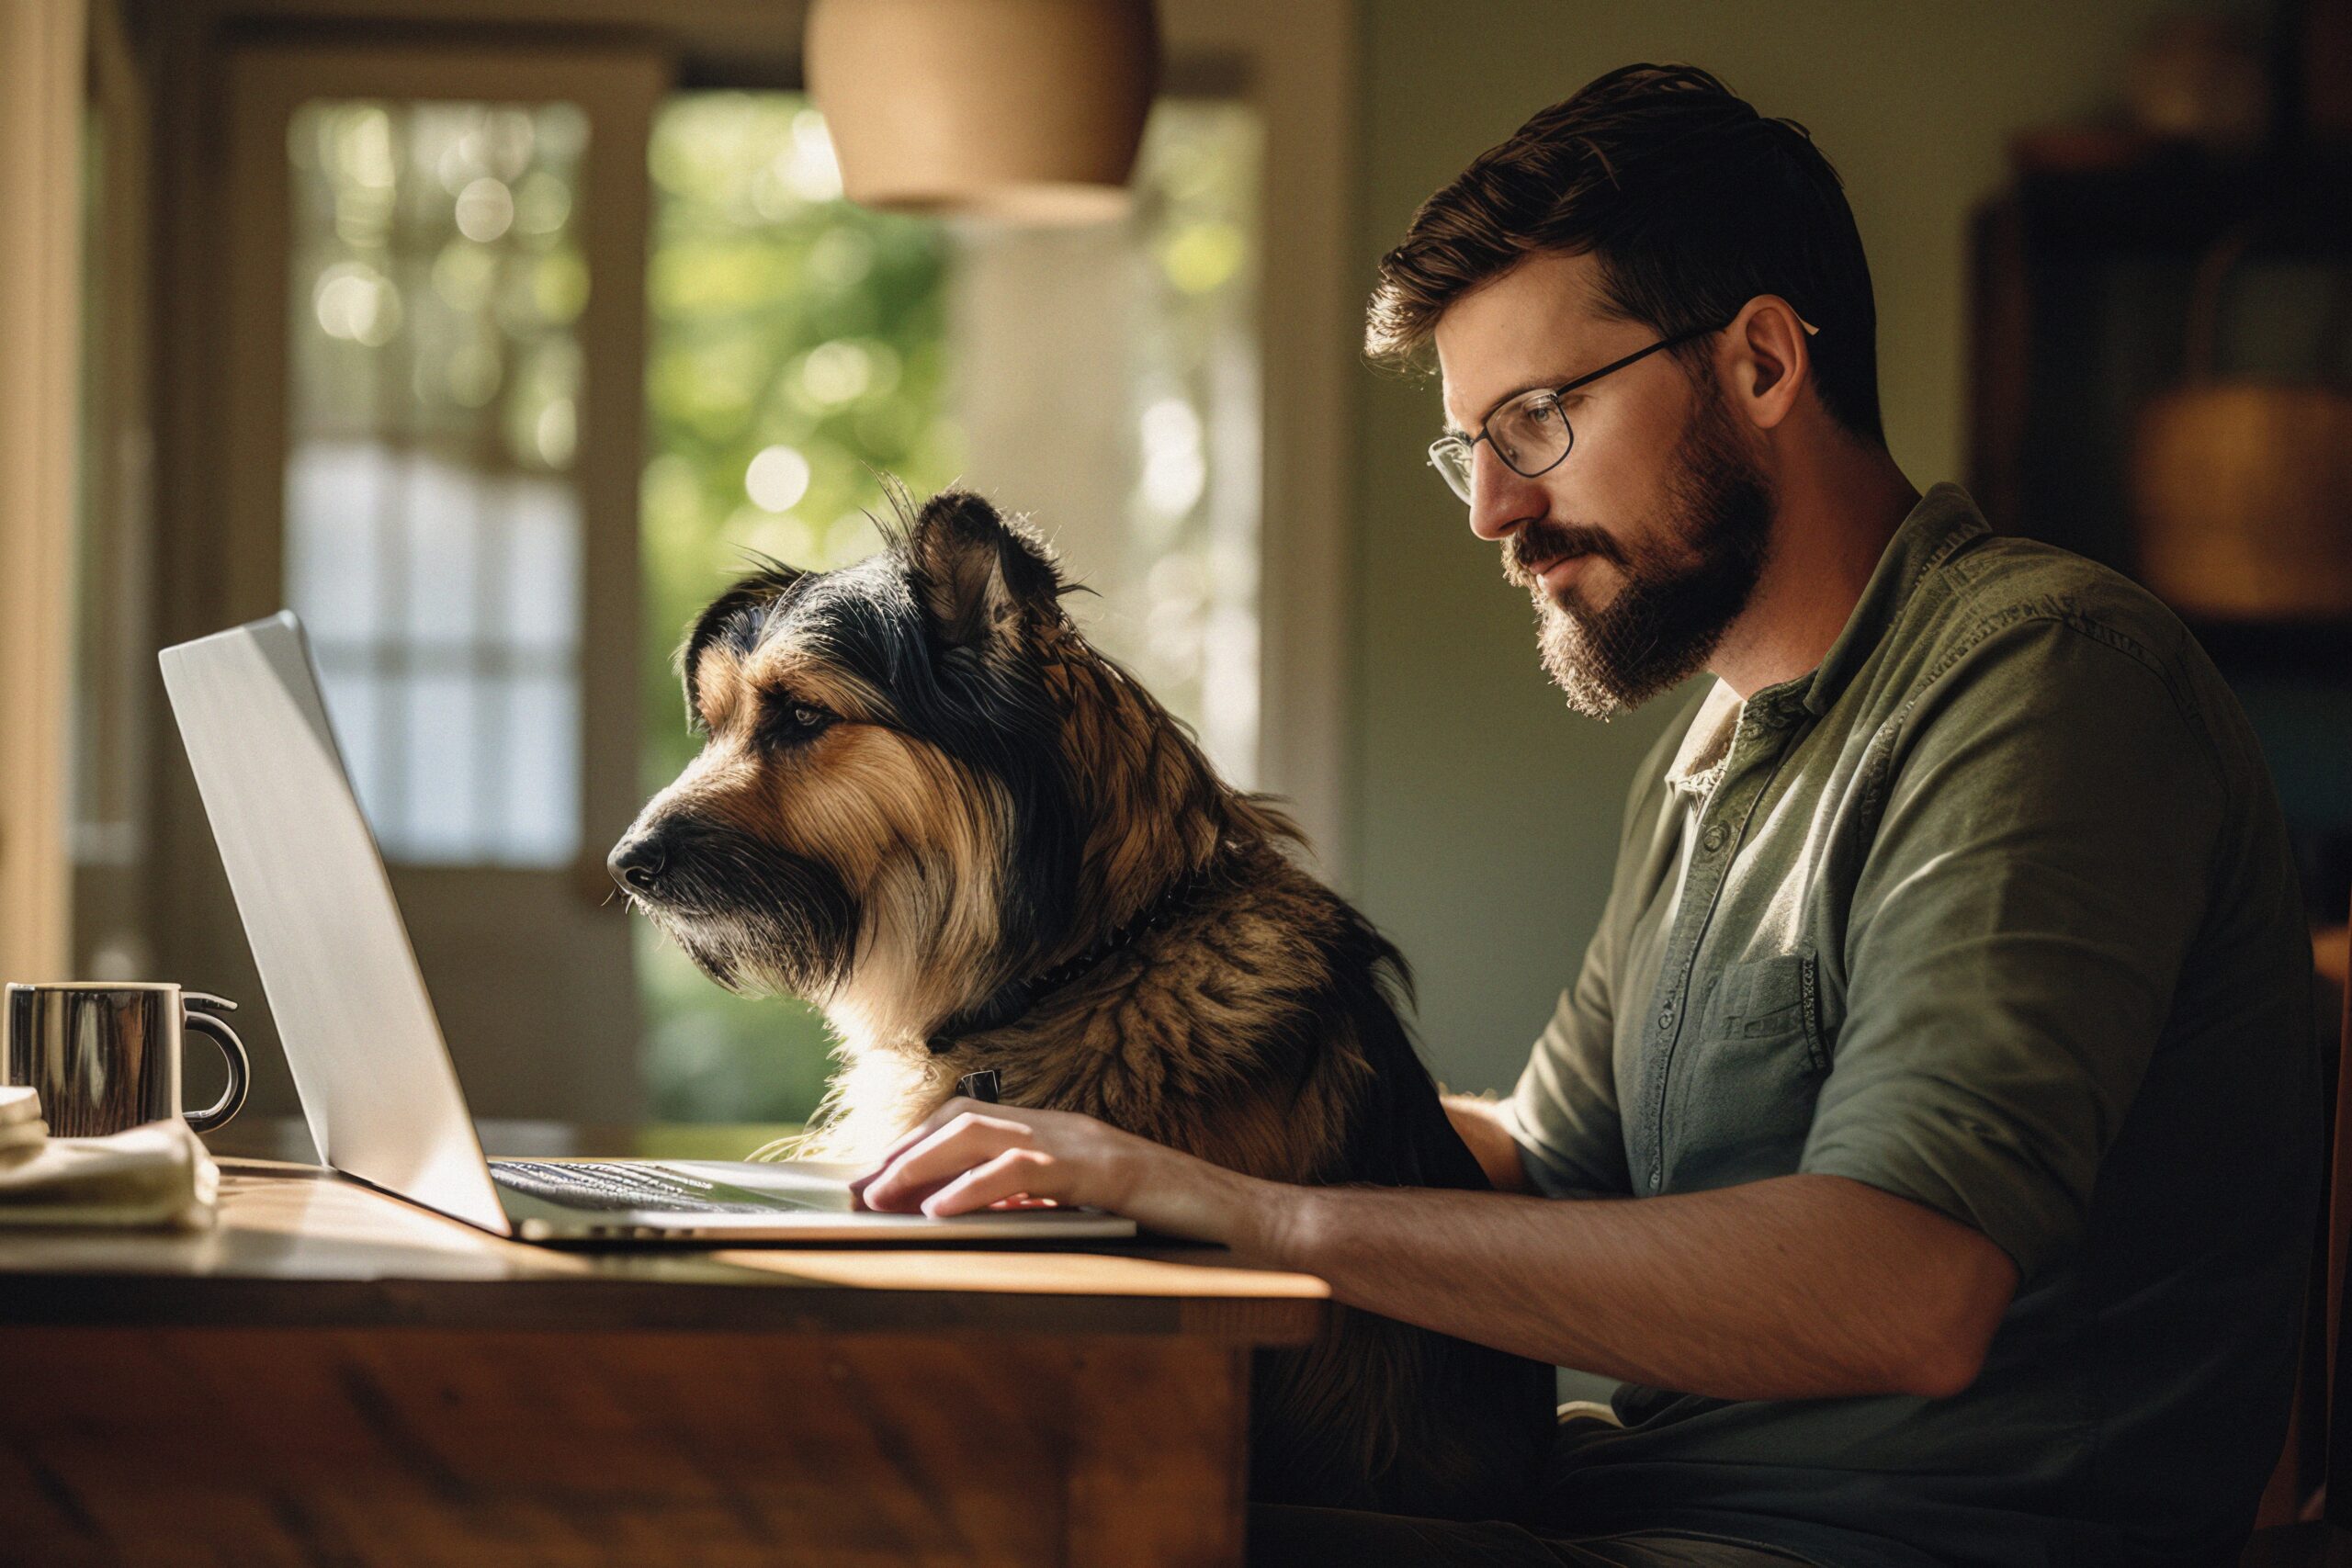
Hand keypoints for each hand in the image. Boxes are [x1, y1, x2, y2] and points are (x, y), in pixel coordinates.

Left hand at [849, 1098, 1262, 1242]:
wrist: (1247, 1222)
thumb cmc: (1174, 1225)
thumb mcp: (1092, 1212)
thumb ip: (1042, 1206)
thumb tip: (981, 1217)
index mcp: (1059, 1134)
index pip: (969, 1121)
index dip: (914, 1144)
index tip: (872, 1176)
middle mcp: (1065, 1126)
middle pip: (962, 1120)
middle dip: (902, 1152)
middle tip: (858, 1190)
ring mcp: (1086, 1143)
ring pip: (983, 1134)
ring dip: (922, 1164)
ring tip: (881, 1197)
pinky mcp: (1105, 1170)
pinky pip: (1027, 1170)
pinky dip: (975, 1188)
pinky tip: (941, 1210)